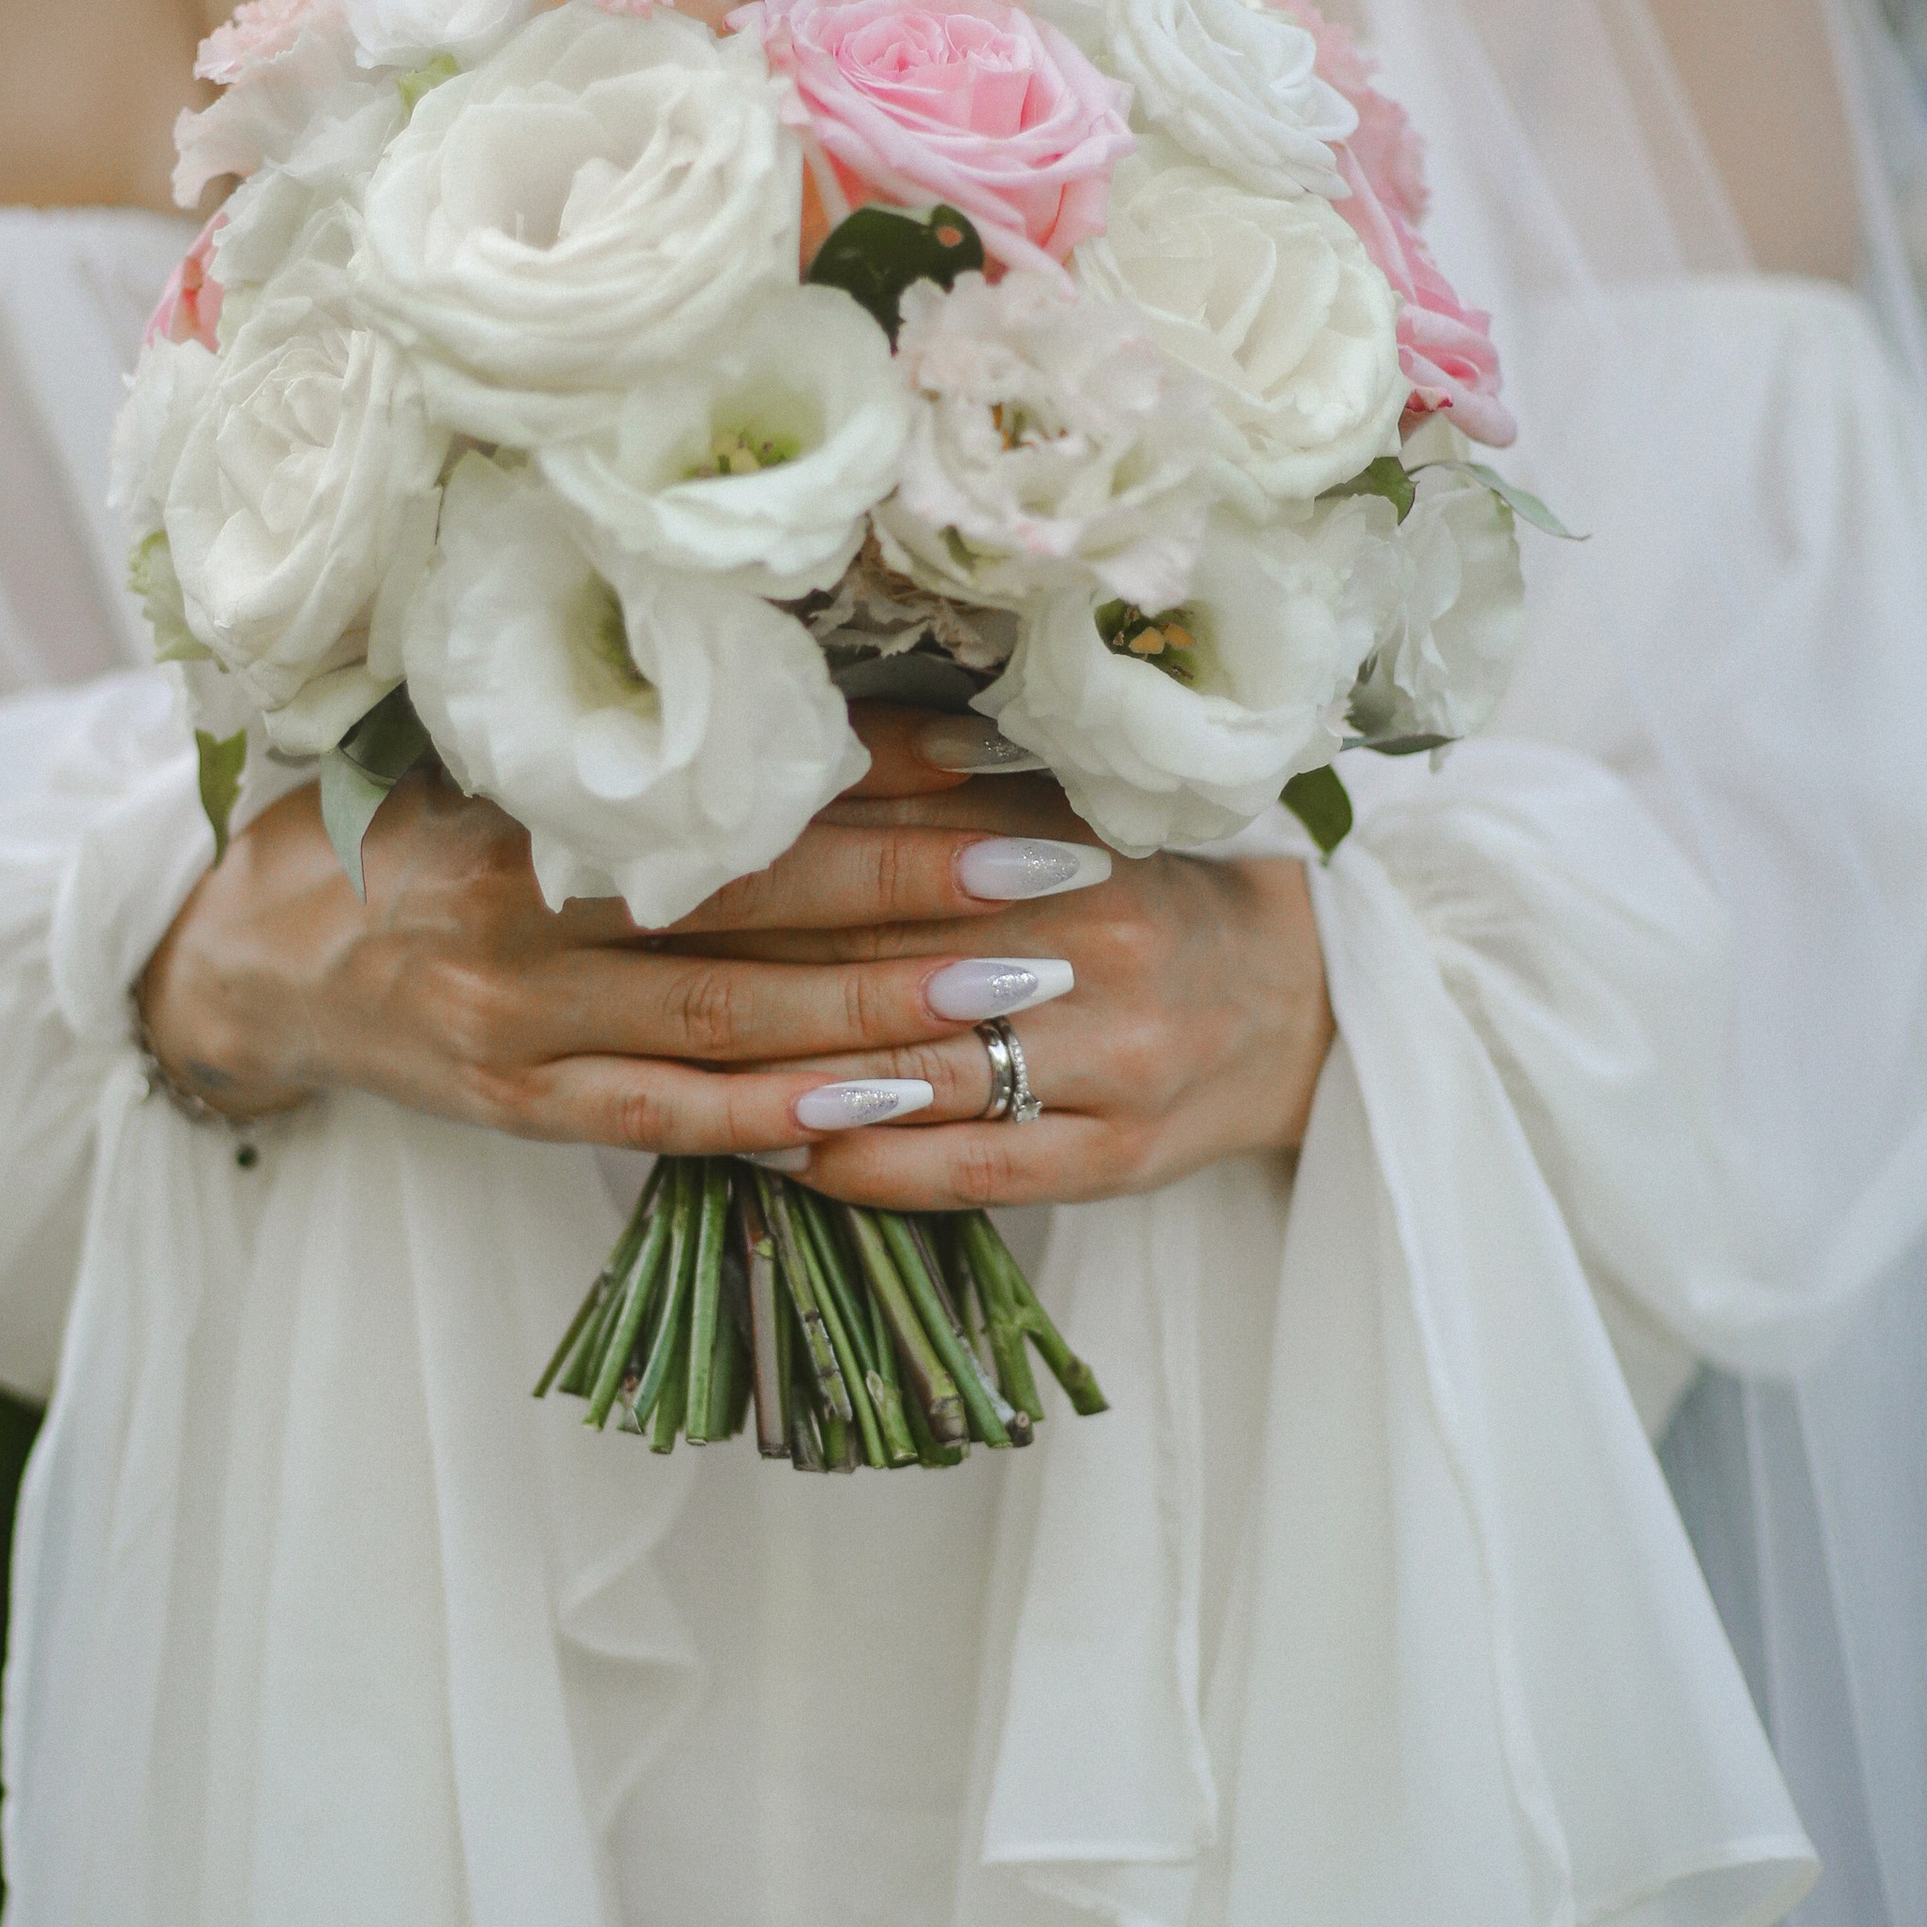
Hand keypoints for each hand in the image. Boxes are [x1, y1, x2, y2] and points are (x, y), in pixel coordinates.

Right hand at [133, 712, 1328, 1201]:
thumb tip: (819, 691)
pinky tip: (889, 1104)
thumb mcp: (494, 749)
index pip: (733, 784)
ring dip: (886, 1005)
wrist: (254, 952)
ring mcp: (518, 1025)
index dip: (878, 770)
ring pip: (731, 1018)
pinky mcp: (518, 1109)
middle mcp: (520, 914)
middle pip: (755, 901)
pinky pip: (668, 1117)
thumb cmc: (400, 825)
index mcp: (525, 799)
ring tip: (1022, 988)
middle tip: (1059, 869)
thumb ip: (630, 737)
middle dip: (923, 884)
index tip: (1005, 752)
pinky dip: (781, 1111)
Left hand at [695, 723, 1330, 1209]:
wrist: (1294, 1005)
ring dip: (790, 1080)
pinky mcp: (1115, 1156)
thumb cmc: (1142, 900)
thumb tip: (795, 756)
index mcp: (1074, 850)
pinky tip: (780, 1157)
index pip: (892, 858)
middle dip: (755, 969)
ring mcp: (1111, 1063)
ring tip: (675, 1075)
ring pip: (920, 1073)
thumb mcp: (1065, 819)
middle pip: (890, 962)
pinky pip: (970, 1170)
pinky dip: (867, 1165)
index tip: (661, 871)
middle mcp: (1096, 953)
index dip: (771, 870)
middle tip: (632, 974)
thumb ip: (944, 792)